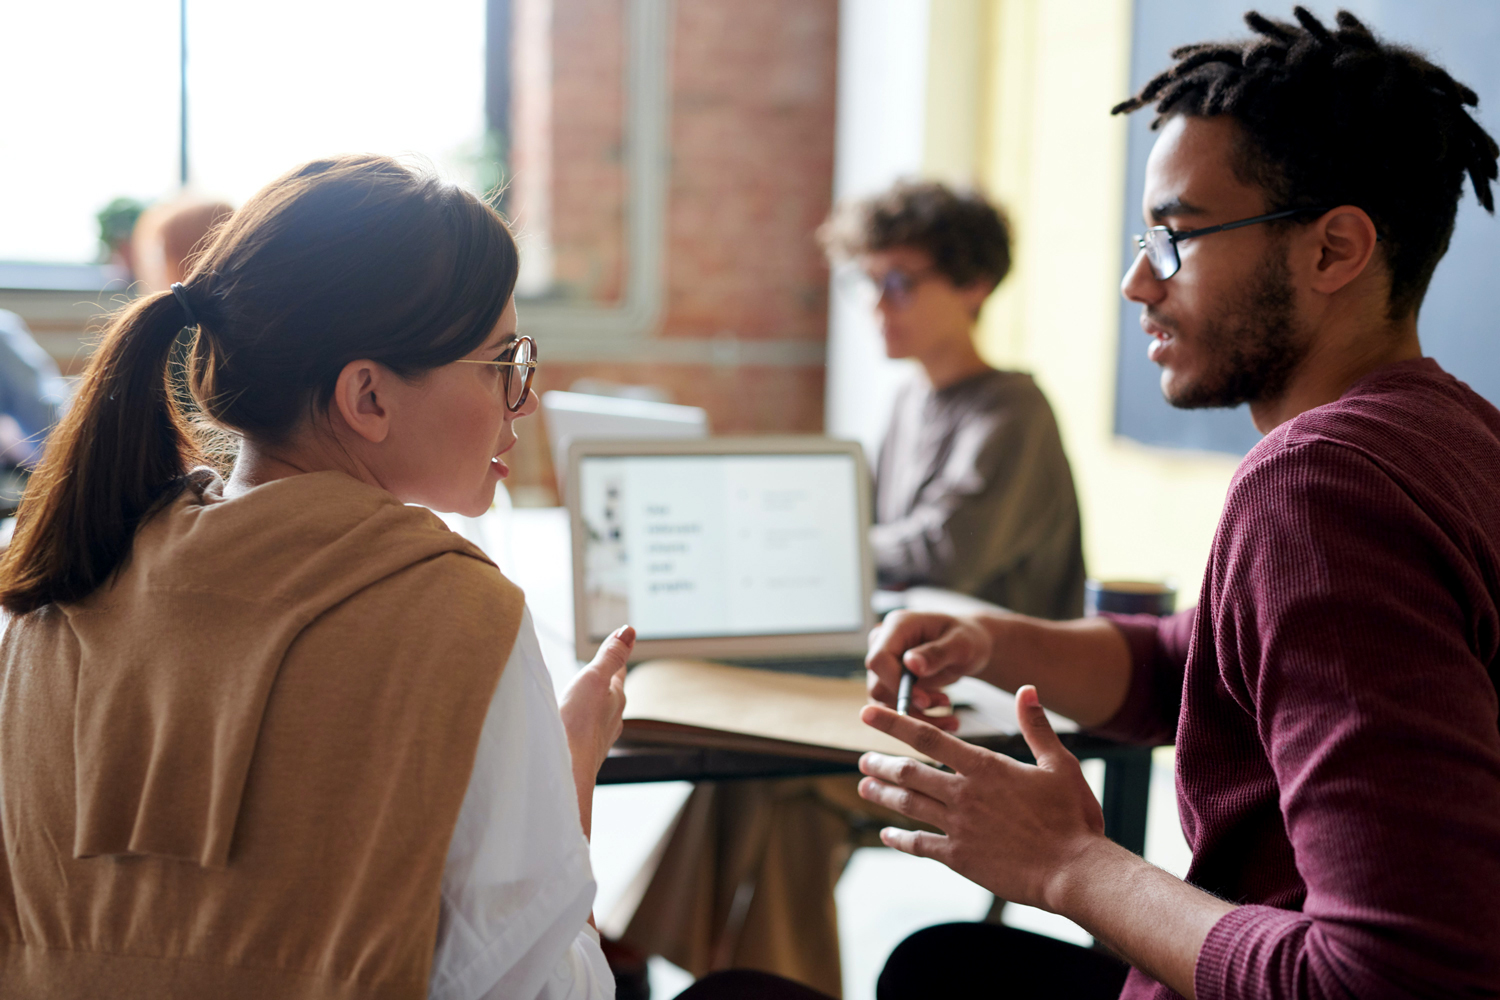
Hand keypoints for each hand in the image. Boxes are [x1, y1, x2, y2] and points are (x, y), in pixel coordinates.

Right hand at [559, 625, 633, 776]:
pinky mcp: (586, 752)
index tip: (622, 640)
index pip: (619, 670)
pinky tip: (575, 728)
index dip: (618, 654)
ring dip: (595, 704)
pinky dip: (583, 723)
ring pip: (601, 715)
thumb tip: (629, 631)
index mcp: (616, 697)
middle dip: (606, 681)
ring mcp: (600, 737)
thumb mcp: (594, 678)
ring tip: (589, 698)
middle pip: (612, 693)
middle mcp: (613, 718)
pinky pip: (587, 731)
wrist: (567, 767)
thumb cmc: (579, 722)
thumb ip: (611, 656)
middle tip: (604, 669)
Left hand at [855, 685, 1106, 910]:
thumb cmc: (1072, 817)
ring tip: (864, 786)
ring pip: (908, 804)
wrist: (1073, 871)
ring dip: (883, 793)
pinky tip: (887, 834)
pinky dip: (900, 838)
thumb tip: (1027, 689)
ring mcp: (958, 827)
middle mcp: (963, 794)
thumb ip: (1036, 726)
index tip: (867, 713)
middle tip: (863, 759)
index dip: (893, 723)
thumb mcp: (1059, 764)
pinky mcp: (959, 858)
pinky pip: (919, 845)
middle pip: (909, 772)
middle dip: (881, 763)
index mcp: (984, 767)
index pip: (928, 738)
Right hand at [866, 610, 991, 731]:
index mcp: (898, 626)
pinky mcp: (889, 681)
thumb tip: (911, 664)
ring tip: (947, 705)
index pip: (879, 660)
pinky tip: (943, 715)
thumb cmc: (967, 639)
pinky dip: (917, 717)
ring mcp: (884, 663)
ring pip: (884, 701)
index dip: (896, 683)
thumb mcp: (961, 644)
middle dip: (910, 702)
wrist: (968, 647)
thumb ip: (937, 653)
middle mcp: (883, 643)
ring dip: (916, 713)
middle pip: (878, 684)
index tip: (925, 700)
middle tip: (945, 702)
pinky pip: (893, 708)